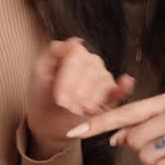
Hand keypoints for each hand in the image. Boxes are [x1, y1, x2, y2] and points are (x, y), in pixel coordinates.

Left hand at [26, 38, 132, 156]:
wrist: (49, 123)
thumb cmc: (42, 97)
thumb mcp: (40, 73)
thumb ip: (54, 52)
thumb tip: (74, 41)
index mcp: (73, 55)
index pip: (77, 56)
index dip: (69, 77)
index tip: (59, 97)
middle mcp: (90, 64)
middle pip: (91, 69)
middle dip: (79, 90)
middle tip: (67, 107)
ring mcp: (101, 78)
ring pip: (103, 81)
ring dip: (92, 97)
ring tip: (79, 111)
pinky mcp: (111, 96)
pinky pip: (121, 90)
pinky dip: (123, 88)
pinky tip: (123, 84)